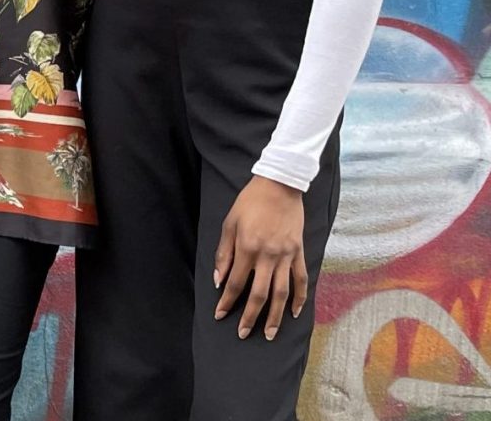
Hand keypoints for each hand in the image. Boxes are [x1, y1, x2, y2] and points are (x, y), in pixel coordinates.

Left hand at [213, 175, 307, 340]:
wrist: (279, 186)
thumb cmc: (249, 203)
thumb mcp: (229, 224)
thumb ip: (224, 254)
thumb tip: (219, 280)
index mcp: (247, 248)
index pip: (236, 283)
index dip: (227, 302)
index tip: (220, 315)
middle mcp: (268, 256)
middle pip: (259, 294)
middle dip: (250, 317)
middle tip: (243, 334)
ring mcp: (286, 256)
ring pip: (282, 293)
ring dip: (276, 316)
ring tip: (270, 333)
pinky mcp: (299, 253)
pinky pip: (301, 280)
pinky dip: (300, 298)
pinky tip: (296, 313)